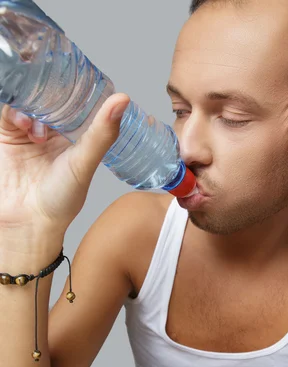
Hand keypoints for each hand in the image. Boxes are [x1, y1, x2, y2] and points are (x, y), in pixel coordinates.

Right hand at [0, 93, 129, 238]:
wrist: (28, 222)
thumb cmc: (60, 201)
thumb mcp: (84, 164)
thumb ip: (101, 134)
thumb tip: (123, 100)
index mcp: (76, 135)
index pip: (78, 100)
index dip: (78, 85)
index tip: (80, 70)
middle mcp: (52, 130)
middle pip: (50, 94)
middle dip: (50, 87)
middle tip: (53, 82)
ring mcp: (28, 131)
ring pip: (28, 99)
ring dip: (32, 103)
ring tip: (38, 126)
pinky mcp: (7, 134)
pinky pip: (8, 110)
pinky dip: (14, 111)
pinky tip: (23, 123)